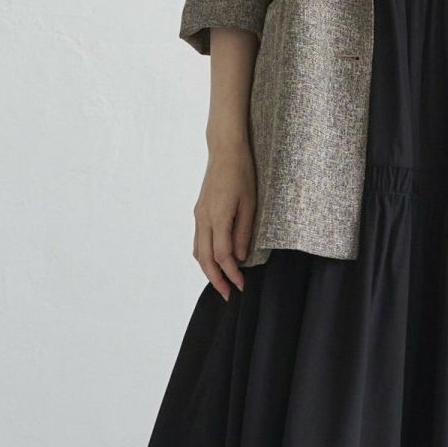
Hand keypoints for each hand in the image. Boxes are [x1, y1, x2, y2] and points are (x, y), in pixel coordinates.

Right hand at [193, 139, 255, 298]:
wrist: (225, 151)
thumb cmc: (242, 174)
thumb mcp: (250, 203)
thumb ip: (243, 231)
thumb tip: (241, 256)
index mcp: (218, 216)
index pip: (222, 255)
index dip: (231, 273)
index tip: (241, 286)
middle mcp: (203, 219)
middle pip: (205, 258)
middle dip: (216, 279)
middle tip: (228, 295)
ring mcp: (198, 215)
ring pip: (197, 251)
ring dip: (207, 270)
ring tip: (220, 283)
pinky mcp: (199, 212)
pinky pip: (197, 241)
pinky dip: (203, 256)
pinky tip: (213, 262)